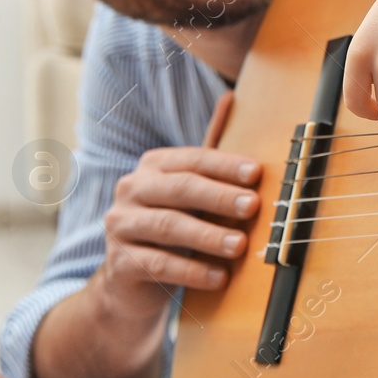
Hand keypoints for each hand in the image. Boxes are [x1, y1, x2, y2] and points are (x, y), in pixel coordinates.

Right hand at [100, 91, 258, 313]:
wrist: (130, 281)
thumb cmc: (172, 225)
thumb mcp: (190, 188)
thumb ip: (209, 151)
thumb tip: (230, 96)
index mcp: (153, 166)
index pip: (194, 160)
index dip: (226, 165)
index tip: (257, 173)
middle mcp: (131, 190)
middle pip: (180, 188)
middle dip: (219, 197)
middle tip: (253, 206)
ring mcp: (121, 225)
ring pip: (169, 226)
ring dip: (209, 236)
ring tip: (240, 247)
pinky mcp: (120, 263)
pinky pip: (159, 264)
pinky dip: (193, 270)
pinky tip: (220, 277)